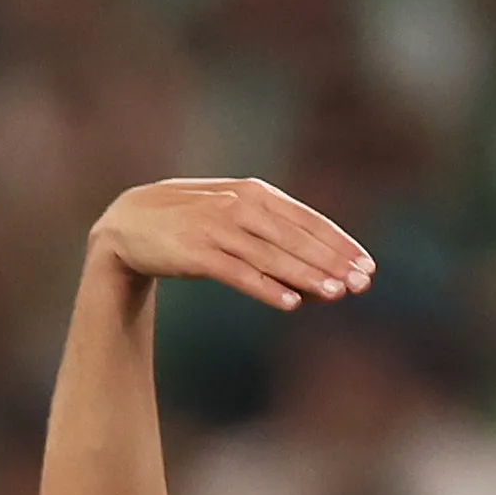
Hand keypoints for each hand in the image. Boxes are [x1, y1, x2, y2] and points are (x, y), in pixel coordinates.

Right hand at [86, 177, 373, 312]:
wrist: (128, 224)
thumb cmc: (187, 221)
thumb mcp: (232, 211)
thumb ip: (269, 226)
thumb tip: (314, 254)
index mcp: (254, 192)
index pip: (308, 220)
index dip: (340, 243)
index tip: (367, 266)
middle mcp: (240, 206)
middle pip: (296, 238)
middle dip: (332, 262)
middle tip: (362, 283)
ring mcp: (217, 229)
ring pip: (272, 256)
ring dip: (307, 276)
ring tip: (336, 294)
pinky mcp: (196, 253)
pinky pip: (238, 274)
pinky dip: (265, 288)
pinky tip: (290, 302)